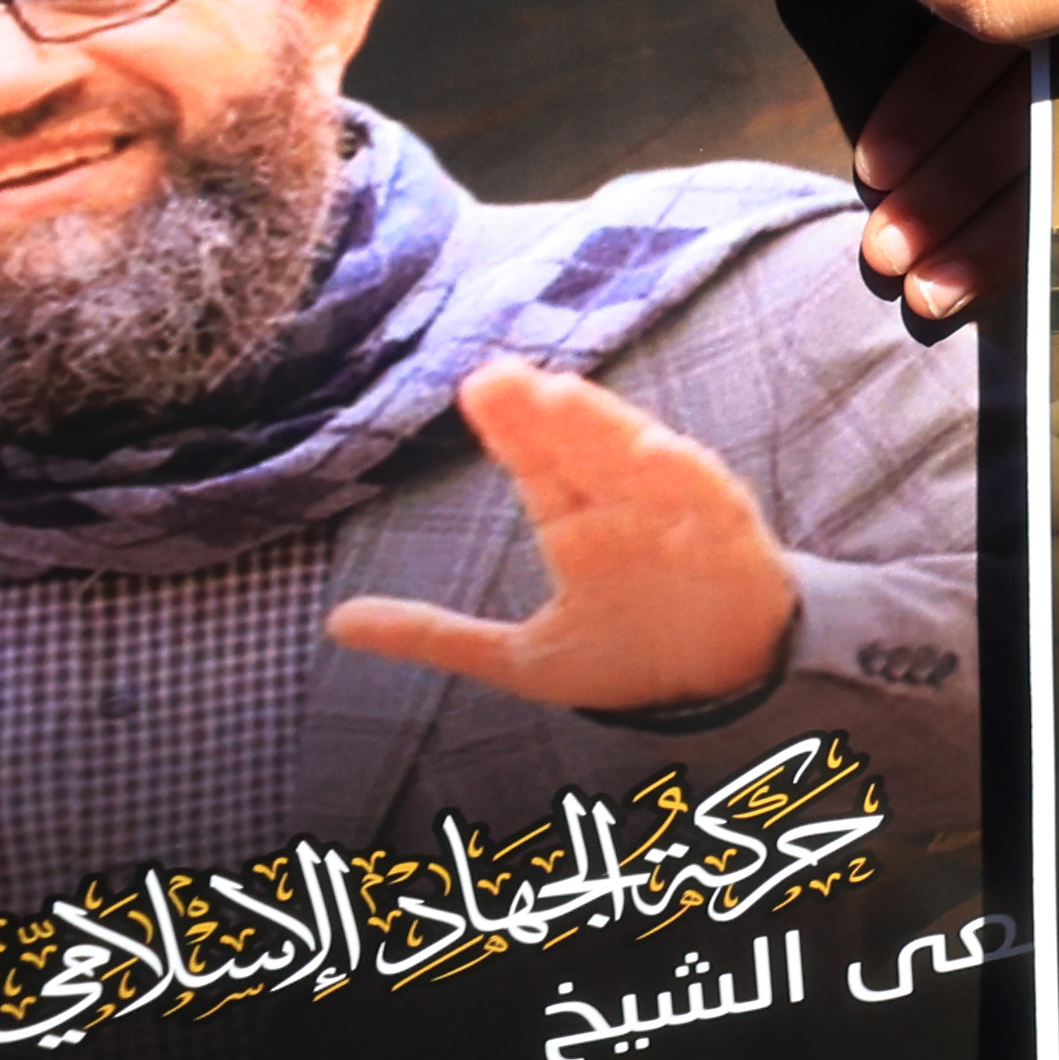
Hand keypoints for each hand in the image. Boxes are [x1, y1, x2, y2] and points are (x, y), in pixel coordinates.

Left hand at [328, 359, 801, 714]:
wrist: (719, 683)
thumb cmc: (625, 655)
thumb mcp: (519, 659)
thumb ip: (435, 636)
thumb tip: (334, 620)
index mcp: (574, 525)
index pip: (536, 464)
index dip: (510, 427)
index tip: (475, 386)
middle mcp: (619, 506)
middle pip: (577, 448)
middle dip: (541, 413)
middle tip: (496, 376)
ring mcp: (672, 513)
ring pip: (632, 455)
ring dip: (601, 426)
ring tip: (562, 395)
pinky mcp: (724, 533)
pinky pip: (704, 495)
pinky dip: (682, 473)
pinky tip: (652, 454)